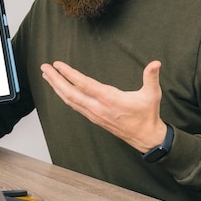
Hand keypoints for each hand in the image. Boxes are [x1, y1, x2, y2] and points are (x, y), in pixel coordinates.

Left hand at [40, 60, 167, 152]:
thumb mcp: (152, 95)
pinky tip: (59, 89)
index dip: (69, 74)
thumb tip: (156, 63)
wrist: (146, 138)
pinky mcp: (94, 118)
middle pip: (70, 93)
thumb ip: (151, 77)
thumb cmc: (147, 115)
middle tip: (44, 67)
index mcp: (109, 99)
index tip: (58, 64)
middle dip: (55, 80)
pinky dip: (64, 96)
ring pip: (70, 100)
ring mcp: (94, 114)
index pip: (84, 84)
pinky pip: (74, 106)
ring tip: (47, 75)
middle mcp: (98, 107)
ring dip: (57, 87)